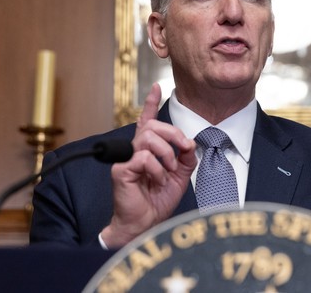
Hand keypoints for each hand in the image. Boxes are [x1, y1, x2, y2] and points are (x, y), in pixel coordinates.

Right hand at [100, 83, 196, 247]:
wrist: (144, 223)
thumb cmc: (157, 201)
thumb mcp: (179, 177)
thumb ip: (186, 158)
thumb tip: (190, 144)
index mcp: (147, 149)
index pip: (147, 120)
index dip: (151, 103)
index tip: (158, 86)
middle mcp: (134, 150)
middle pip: (152, 125)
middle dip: (173, 133)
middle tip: (184, 148)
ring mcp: (125, 158)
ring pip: (148, 137)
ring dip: (166, 153)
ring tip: (168, 171)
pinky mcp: (120, 169)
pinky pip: (143, 157)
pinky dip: (157, 169)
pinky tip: (157, 180)